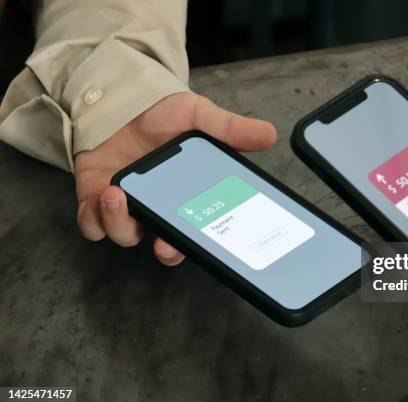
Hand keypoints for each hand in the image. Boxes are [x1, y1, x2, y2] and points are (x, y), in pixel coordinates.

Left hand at [74, 92, 276, 264]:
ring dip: (122, 224)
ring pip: (126, 235)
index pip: (198, 229)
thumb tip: (269, 135)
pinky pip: (92, 223)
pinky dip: (94, 217)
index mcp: (186, 196)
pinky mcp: (94, 198)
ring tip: (120, 196)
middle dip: (167, 250)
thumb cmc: (162, 113)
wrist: (121, 98)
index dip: (203, 243)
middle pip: (165, 243)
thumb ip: (231, 129)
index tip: (211, 246)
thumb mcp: (200, 116)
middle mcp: (158, 207)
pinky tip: (104, 195)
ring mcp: (127, 206)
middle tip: (166, 246)